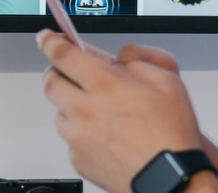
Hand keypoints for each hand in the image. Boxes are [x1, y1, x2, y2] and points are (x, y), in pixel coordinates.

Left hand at [37, 30, 203, 192]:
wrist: (170, 179)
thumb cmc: (171, 135)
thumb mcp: (168, 81)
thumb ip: (139, 60)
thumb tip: (120, 58)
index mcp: (105, 85)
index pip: (63, 55)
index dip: (51, 42)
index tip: (46, 38)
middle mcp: (85, 110)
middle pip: (51, 82)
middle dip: (57, 72)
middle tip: (71, 72)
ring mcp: (78, 138)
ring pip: (60, 112)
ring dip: (71, 105)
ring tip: (99, 111)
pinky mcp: (78, 160)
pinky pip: (71, 139)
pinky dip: (81, 132)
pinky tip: (105, 135)